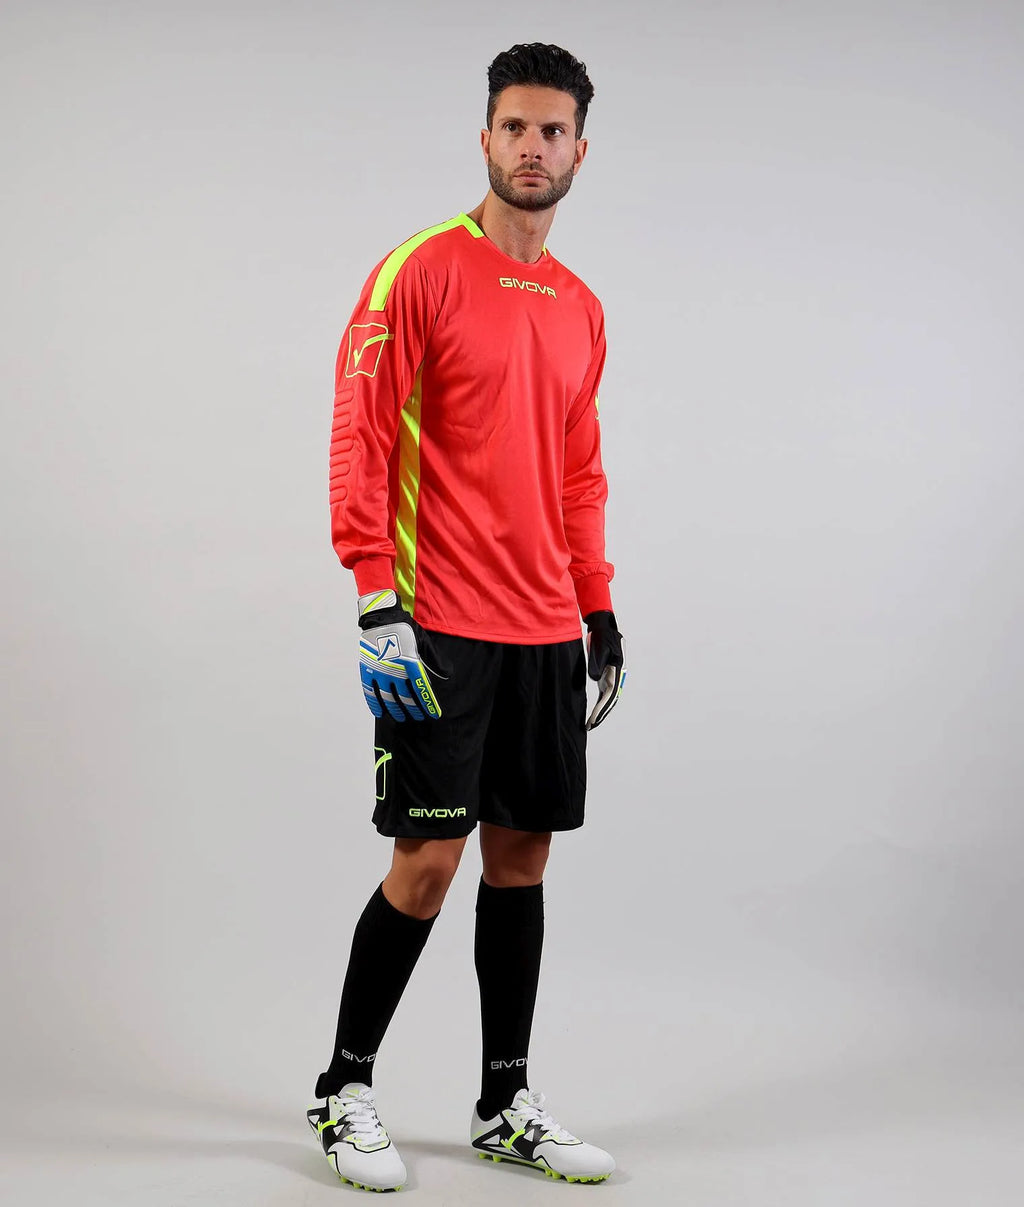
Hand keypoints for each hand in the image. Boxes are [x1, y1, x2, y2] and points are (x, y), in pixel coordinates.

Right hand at [357, 590, 442, 721]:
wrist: (381, 617)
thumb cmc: (405, 629)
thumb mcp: (424, 642)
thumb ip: (434, 660)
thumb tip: (447, 674)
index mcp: (411, 663)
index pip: (421, 689)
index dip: (428, 703)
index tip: (433, 714)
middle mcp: (395, 670)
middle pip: (405, 697)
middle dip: (413, 709)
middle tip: (418, 717)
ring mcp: (380, 672)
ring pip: (388, 698)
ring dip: (395, 710)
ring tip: (401, 717)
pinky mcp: (368, 670)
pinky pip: (370, 692)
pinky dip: (374, 704)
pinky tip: (379, 713)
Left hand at [583, 610, 625, 729]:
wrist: (604, 628)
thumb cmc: (603, 636)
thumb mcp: (600, 648)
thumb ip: (598, 663)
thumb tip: (595, 679)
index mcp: (618, 672)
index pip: (610, 695)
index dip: (602, 708)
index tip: (594, 718)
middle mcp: (617, 678)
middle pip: (610, 701)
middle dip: (601, 715)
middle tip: (590, 726)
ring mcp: (612, 678)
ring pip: (608, 700)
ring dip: (601, 713)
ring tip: (590, 725)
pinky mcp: (606, 677)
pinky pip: (604, 695)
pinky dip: (600, 705)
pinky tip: (593, 714)